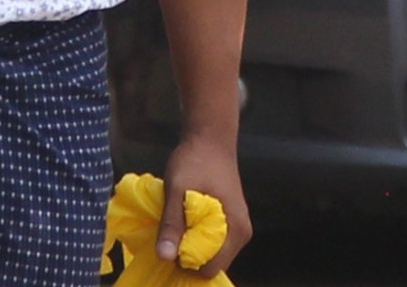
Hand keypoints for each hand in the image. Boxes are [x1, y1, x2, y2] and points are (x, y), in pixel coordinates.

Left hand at [157, 133, 250, 278]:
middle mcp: (241, 233)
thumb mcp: (177, 190)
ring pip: (210, 253)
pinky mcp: (229, 221)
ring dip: (190, 246)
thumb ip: (172, 224)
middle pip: (212, 263)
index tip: (169, 246)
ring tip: (174, 228)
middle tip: (168, 237)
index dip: (186, 263)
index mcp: (236, 230)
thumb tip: (165, 256)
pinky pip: (211, 241)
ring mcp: (236, 227)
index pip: (211, 268)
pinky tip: (182, 223)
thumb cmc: (196, 160)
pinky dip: (194, 238)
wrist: (210, 137)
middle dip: (188, 257)